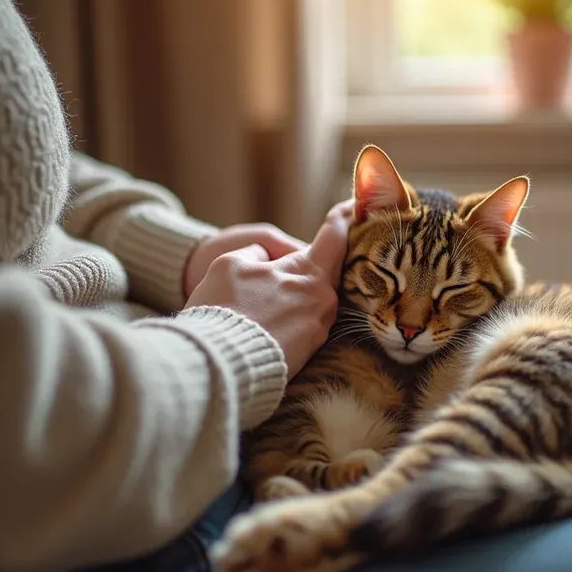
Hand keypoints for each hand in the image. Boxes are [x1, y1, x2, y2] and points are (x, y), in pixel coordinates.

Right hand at [185, 202, 352, 373]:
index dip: (342, 219)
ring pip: (314, 301)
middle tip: (312, 256)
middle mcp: (322, 300)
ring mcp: (317, 330)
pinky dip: (293, 317)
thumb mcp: (230, 264)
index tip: (351, 206)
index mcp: (308, 272)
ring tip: (274, 296)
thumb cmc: (222, 308)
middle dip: (318, 264)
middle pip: (327, 274)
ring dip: (300, 294)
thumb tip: (265, 259)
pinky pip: (304, 325)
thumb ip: (257, 254)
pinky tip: (272, 320)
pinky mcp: (307, 355)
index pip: (333, 239)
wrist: (220, 365)